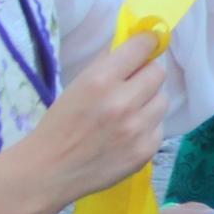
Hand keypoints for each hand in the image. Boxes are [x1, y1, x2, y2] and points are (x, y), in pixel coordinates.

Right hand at [21, 31, 172, 208]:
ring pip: (163, 100)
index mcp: (100, 80)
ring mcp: (137, 129)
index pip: (141, 47)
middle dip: (146, 74)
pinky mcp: (146, 150)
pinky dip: (148, 126)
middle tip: (133, 84)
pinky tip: (128, 133)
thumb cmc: (59, 125)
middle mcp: (122, 102)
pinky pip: (159, 126)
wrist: (50, 170)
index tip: (147, 44)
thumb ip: (104, 64)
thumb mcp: (76, 86)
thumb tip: (132, 43)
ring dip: (150, 101)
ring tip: (130, 111)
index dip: (146, 43)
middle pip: (158, 73)